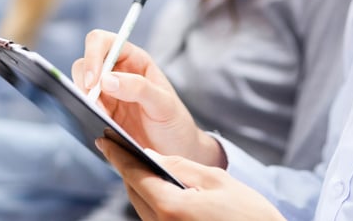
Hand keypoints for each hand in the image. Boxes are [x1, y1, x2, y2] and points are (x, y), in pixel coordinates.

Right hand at [72, 30, 221, 165]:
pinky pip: (82, 108)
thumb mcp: (164, 104)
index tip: (94, 81)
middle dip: (85, 82)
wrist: (175, 152)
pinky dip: (85, 114)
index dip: (93, 55)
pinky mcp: (100, 114)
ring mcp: (106, 94)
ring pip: (80, 86)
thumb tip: (106, 79)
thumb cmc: (175, 123)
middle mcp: (116, 72)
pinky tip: (100, 125)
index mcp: (134, 59)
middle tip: (94, 104)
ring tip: (103, 118)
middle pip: (84, 63)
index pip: (103, 42)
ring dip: (84, 100)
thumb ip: (139, 88)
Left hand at [97, 139, 286, 220]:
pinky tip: (157, 188)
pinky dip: (152, 200)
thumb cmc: (249, 215)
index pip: (134, 176)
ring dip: (139, 186)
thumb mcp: (217, 181)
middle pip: (134, 193)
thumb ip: (180, 166)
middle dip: (128, 169)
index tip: (103, 140)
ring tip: (136, 165)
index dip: (118, 155)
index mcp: (171, 208)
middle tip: (119, 147)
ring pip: (143, 207)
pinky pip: (155, 218)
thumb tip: (151, 155)